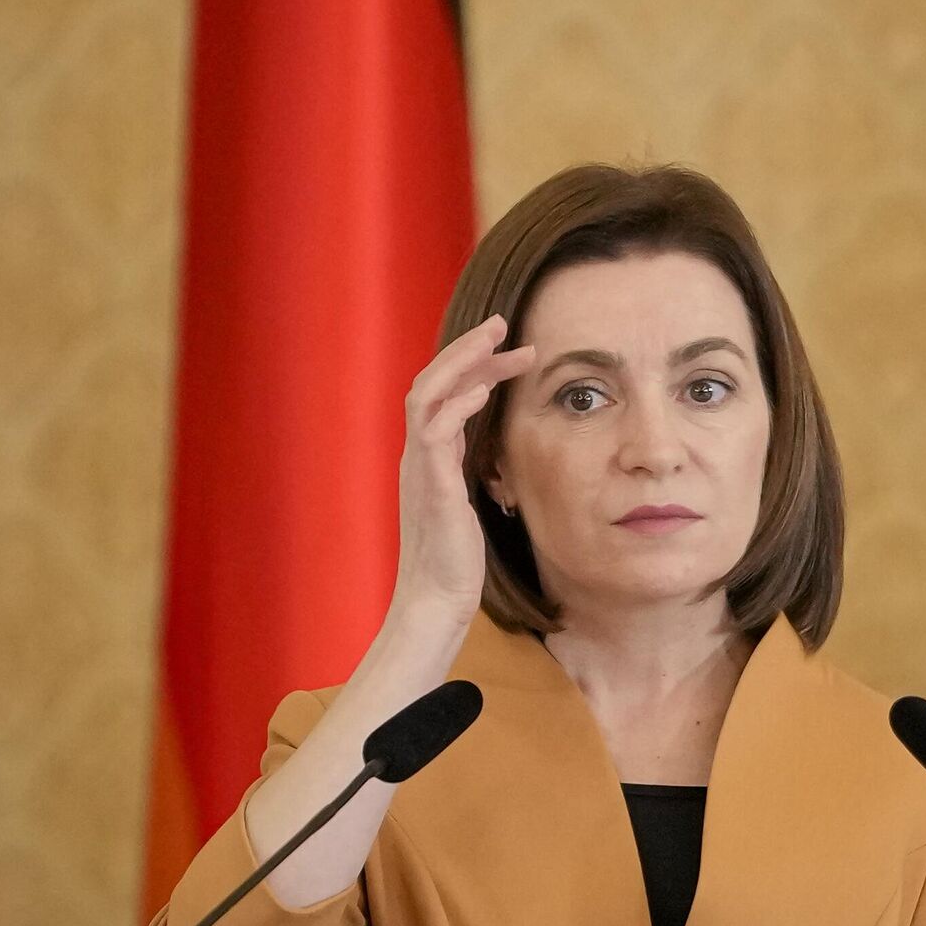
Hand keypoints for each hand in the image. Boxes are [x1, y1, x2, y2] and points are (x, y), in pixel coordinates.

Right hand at [389, 314, 535, 627]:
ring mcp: (420, 469)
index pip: (443, 394)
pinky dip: (458, 404)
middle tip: (503, 322)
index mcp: (427, 459)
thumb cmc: (454, 562)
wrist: (435, 602)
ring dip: (463, 362)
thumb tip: (489, 453)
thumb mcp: (465, 505)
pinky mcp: (432, 487)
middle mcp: (417, 455)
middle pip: (431, 381)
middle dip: (466, 348)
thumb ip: (467, 473)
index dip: (472, 366)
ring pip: (427, 394)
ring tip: (497, 340)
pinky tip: (485, 390)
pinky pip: (435, 432)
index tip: (507, 348)